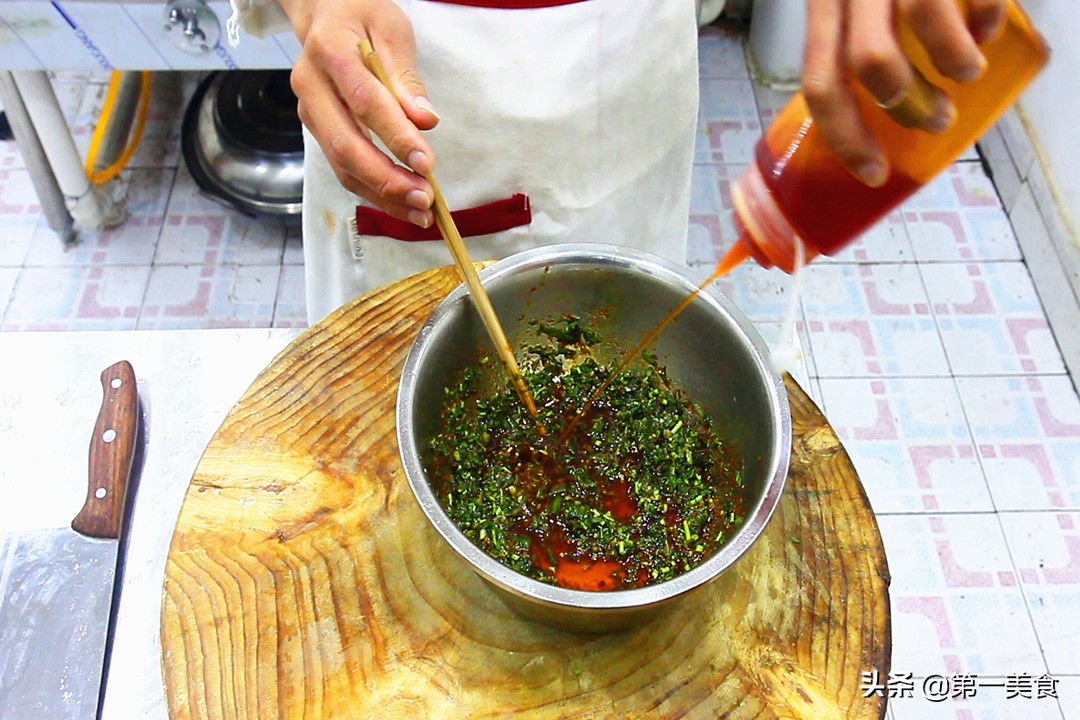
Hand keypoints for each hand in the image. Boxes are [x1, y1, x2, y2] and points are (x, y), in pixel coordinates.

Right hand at [280, 0, 437, 226]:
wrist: (325, 13)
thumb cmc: (362, 15)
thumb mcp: (391, 29)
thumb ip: (406, 78)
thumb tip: (424, 122)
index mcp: (330, 51)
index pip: (364, 102)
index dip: (395, 137)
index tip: (426, 163)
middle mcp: (311, 86)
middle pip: (346, 144)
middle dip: (387, 179)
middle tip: (424, 199)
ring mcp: (310, 113)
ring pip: (342, 166)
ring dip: (382, 195)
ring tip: (420, 212)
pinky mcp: (318, 131)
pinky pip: (343, 169)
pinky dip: (374, 192)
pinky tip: (403, 204)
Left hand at [802, 0, 1005, 186]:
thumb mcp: (847, 0)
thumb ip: (847, 41)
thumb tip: (873, 111)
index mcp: (823, 3)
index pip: (819, 82)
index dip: (845, 137)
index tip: (872, 171)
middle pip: (868, 62)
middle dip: (906, 105)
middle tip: (934, 119)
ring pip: (924, 22)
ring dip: (954, 64)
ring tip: (967, 73)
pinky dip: (989, 19)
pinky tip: (988, 27)